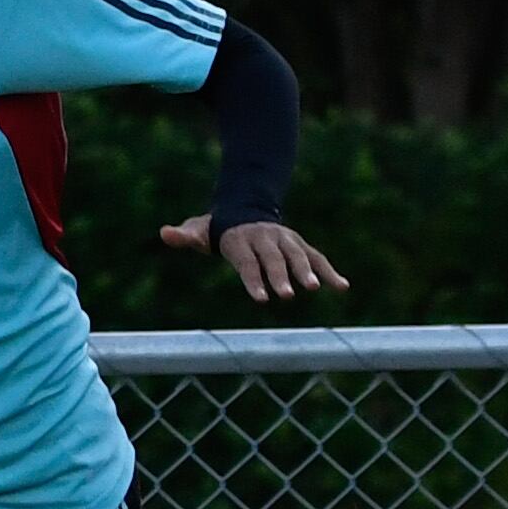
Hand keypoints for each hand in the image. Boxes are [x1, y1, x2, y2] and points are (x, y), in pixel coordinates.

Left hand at [161, 213, 348, 303]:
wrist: (242, 210)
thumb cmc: (215, 229)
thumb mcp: (198, 231)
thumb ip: (185, 236)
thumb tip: (165, 233)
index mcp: (240, 239)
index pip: (247, 263)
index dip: (254, 279)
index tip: (262, 298)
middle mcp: (265, 238)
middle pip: (274, 260)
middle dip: (281, 277)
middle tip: (288, 295)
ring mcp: (285, 240)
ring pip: (298, 256)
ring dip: (307, 272)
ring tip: (314, 288)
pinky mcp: (299, 245)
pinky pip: (316, 258)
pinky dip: (329, 271)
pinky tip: (342, 287)